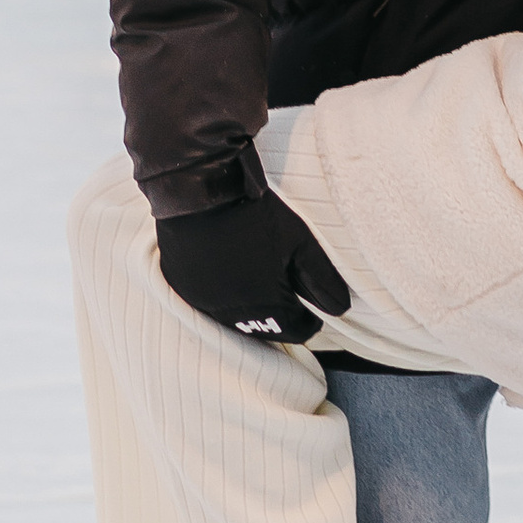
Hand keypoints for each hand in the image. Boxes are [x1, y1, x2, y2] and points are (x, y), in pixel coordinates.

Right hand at [155, 169, 347, 344]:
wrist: (200, 190)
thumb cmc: (254, 214)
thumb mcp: (300, 243)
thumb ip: (322, 280)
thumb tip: (340, 308)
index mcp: (266, 307)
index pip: (296, 332)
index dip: (308, 320)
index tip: (312, 310)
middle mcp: (232, 314)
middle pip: (265, 329)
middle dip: (280, 315)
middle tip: (287, 292)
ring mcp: (203, 301)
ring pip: (235, 319)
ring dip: (250, 307)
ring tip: (259, 280)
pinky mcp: (183, 287)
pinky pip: (208, 302)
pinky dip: (222, 294)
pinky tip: (229, 271)